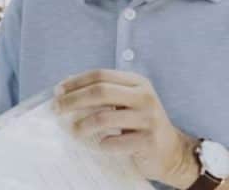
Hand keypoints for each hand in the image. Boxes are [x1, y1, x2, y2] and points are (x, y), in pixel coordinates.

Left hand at [54, 70, 198, 187]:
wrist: (171, 152)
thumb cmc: (141, 124)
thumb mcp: (126, 101)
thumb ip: (103, 91)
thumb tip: (66, 86)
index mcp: (137, 82)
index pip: (100, 75)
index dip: (76, 82)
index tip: (58, 91)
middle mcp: (145, 96)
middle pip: (100, 92)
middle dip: (73, 100)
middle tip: (56, 109)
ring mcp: (149, 119)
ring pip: (104, 117)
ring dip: (82, 124)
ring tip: (73, 130)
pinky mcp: (149, 141)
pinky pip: (115, 142)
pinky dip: (103, 144)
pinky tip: (100, 144)